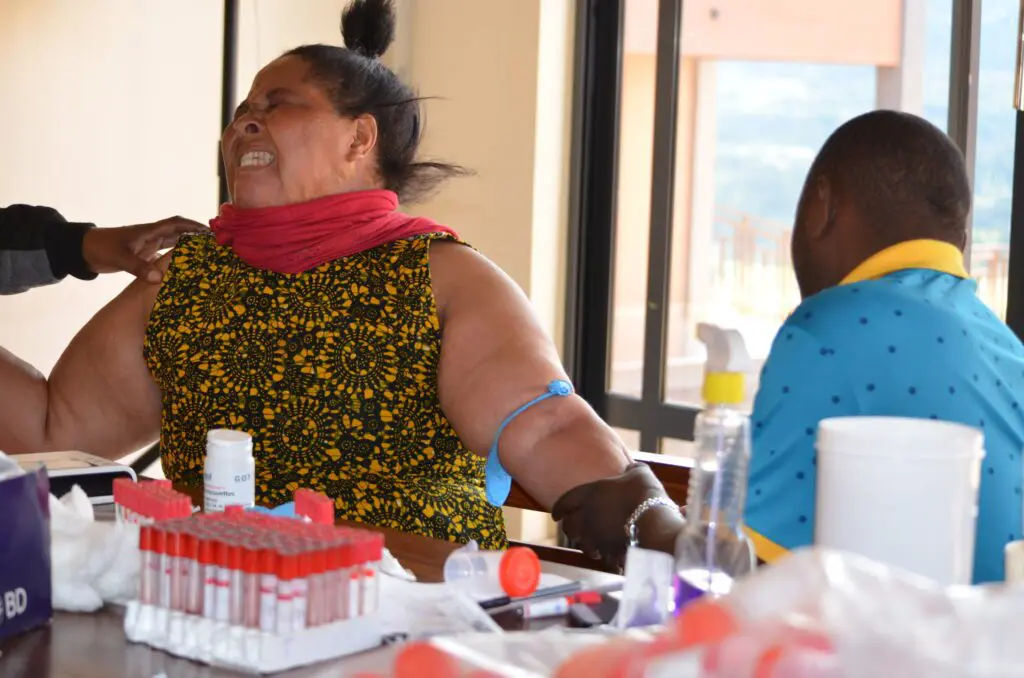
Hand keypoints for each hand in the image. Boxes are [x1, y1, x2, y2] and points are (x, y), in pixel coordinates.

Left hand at [82, 216, 206, 281]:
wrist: (83, 250)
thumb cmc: (101, 248)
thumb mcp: (120, 257)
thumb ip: (139, 267)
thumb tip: (160, 279)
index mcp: (149, 231)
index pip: (176, 224)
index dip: (193, 226)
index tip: (210, 231)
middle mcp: (152, 236)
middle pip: (180, 232)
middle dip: (198, 236)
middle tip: (216, 244)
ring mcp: (149, 245)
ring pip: (175, 243)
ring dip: (190, 247)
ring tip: (208, 255)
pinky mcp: (145, 254)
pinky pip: (166, 254)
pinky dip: (178, 258)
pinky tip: (187, 267)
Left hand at [551, 462, 685, 570]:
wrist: (654, 522)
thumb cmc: (644, 493)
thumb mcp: (639, 473)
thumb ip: (631, 470)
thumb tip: (631, 468)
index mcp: (589, 494)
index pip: (565, 502)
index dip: (559, 509)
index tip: (555, 515)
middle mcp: (587, 517)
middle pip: (570, 526)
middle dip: (570, 529)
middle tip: (572, 531)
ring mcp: (595, 537)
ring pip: (582, 545)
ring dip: (585, 546)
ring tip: (592, 548)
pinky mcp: (608, 552)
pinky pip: (602, 558)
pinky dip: (605, 559)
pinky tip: (610, 560)